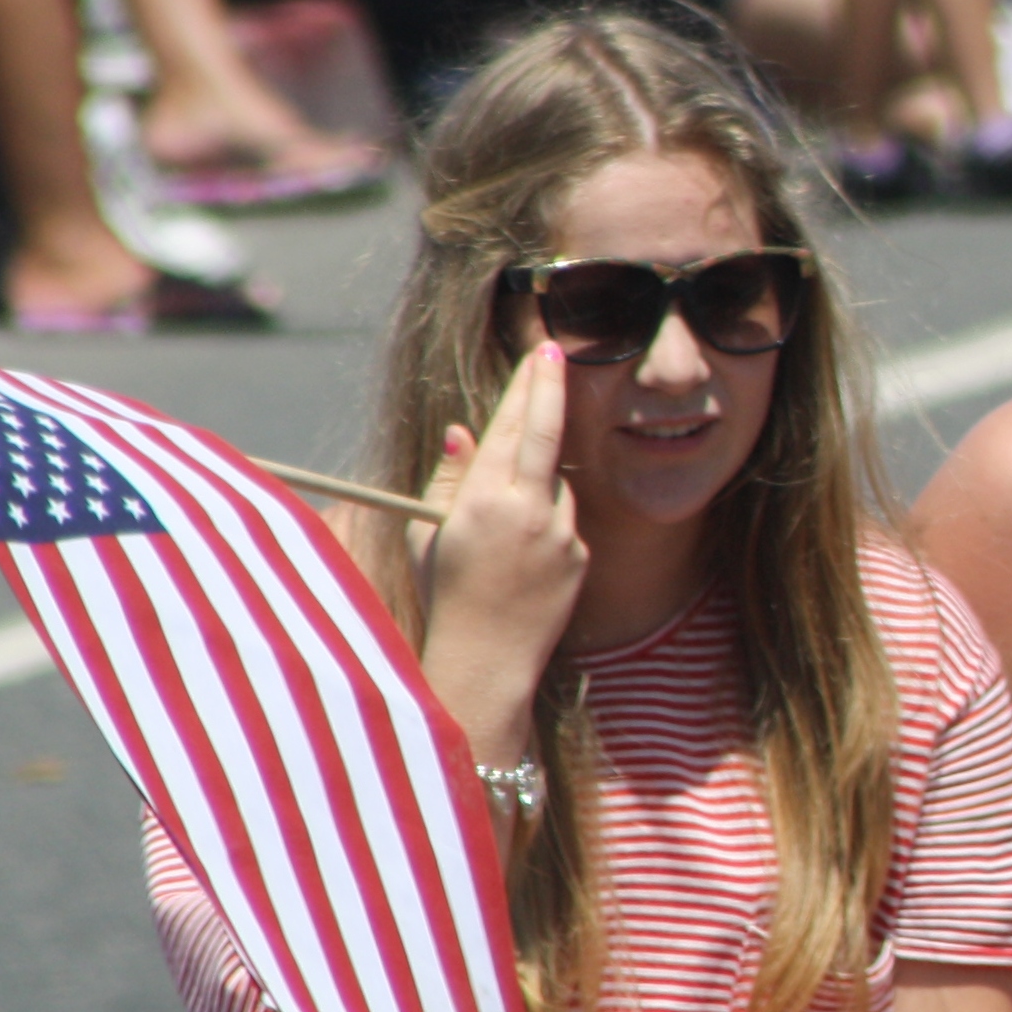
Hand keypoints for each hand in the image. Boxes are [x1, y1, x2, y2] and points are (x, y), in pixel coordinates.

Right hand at [414, 346, 583, 755]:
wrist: (488, 660)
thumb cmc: (445, 593)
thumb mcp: (431, 532)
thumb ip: (450, 477)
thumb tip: (464, 429)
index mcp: (484, 500)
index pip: (512, 427)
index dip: (530, 386)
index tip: (544, 350)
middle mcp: (529, 511)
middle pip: (545, 434)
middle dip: (549, 389)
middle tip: (554, 353)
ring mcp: (561, 534)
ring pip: (553, 485)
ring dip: (533, 484)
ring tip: (499, 530)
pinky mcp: (580, 556)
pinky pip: (563, 522)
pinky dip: (545, 523)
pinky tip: (520, 558)